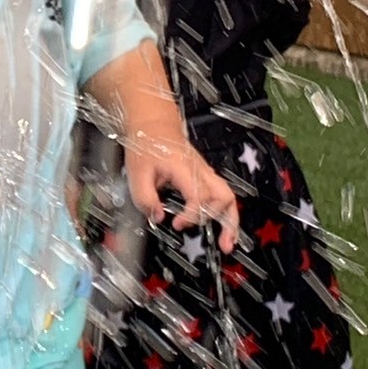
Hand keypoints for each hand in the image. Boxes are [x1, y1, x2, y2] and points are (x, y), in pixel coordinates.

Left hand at [125, 138, 238, 254]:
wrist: (152, 126)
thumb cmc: (146, 145)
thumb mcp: (136, 173)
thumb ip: (145, 199)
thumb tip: (158, 218)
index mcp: (184, 168)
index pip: (199, 196)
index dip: (191, 215)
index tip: (176, 224)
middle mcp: (200, 170)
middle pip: (223, 197)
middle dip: (221, 222)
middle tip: (217, 243)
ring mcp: (205, 172)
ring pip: (228, 197)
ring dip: (231, 221)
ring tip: (228, 242)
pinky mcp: (205, 176)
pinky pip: (223, 196)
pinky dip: (227, 214)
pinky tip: (225, 229)